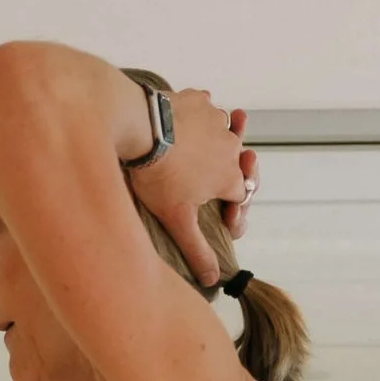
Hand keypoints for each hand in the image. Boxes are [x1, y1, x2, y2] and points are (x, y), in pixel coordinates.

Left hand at [133, 88, 252, 277]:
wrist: (139, 129)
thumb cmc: (158, 177)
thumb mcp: (178, 220)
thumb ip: (198, 250)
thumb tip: (214, 279)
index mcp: (231, 178)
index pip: (240, 198)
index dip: (230, 210)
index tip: (217, 217)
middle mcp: (232, 148)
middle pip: (235, 164)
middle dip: (225, 174)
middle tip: (209, 178)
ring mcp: (216, 121)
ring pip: (223, 133)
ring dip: (216, 142)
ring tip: (200, 147)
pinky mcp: (198, 100)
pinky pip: (206, 106)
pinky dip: (199, 116)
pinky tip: (186, 122)